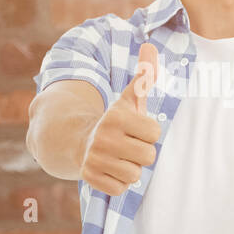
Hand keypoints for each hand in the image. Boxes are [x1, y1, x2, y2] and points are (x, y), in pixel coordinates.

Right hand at [78, 41, 161, 195]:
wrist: (78, 141)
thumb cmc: (116, 122)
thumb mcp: (130, 99)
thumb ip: (144, 76)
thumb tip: (150, 45)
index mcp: (116, 116)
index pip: (155, 133)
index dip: (149, 133)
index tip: (135, 129)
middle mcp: (102, 137)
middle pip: (148, 156)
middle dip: (142, 153)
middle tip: (128, 145)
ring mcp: (94, 158)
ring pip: (135, 175)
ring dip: (130, 168)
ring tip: (118, 157)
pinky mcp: (89, 178)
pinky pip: (120, 189)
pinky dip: (118, 183)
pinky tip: (109, 170)